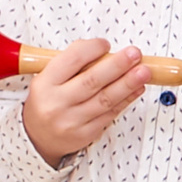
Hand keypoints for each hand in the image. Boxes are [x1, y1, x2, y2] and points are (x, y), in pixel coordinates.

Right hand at [24, 40, 148, 165]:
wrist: (37, 137)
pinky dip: (127, 99)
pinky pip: (111, 113)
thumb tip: (106, 52)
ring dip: (128, 83)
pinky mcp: (85, 133)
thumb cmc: (48, 101)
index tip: (106, 44)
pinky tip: (138, 88)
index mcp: (45, 83)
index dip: (92, 49)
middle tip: (135, 54)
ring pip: (105, 99)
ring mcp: (71, 120)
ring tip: (144, 71)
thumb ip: (72, 64)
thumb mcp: (49, 78)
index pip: (72, 60)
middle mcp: (56, 103)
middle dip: (117, 65)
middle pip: (92, 81)